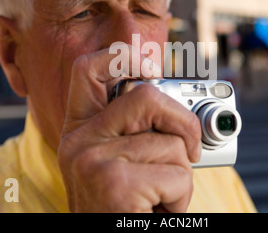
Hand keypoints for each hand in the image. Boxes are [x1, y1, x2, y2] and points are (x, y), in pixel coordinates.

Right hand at [57, 46, 201, 212]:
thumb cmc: (124, 207)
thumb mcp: (121, 164)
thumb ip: (140, 132)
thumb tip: (189, 110)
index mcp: (79, 130)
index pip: (87, 70)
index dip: (121, 56)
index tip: (151, 67)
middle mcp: (78, 141)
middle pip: (146, 95)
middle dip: (183, 122)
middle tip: (190, 148)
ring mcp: (92, 160)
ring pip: (171, 143)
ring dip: (181, 176)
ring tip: (158, 198)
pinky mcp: (114, 184)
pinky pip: (178, 175)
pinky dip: (181, 200)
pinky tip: (156, 212)